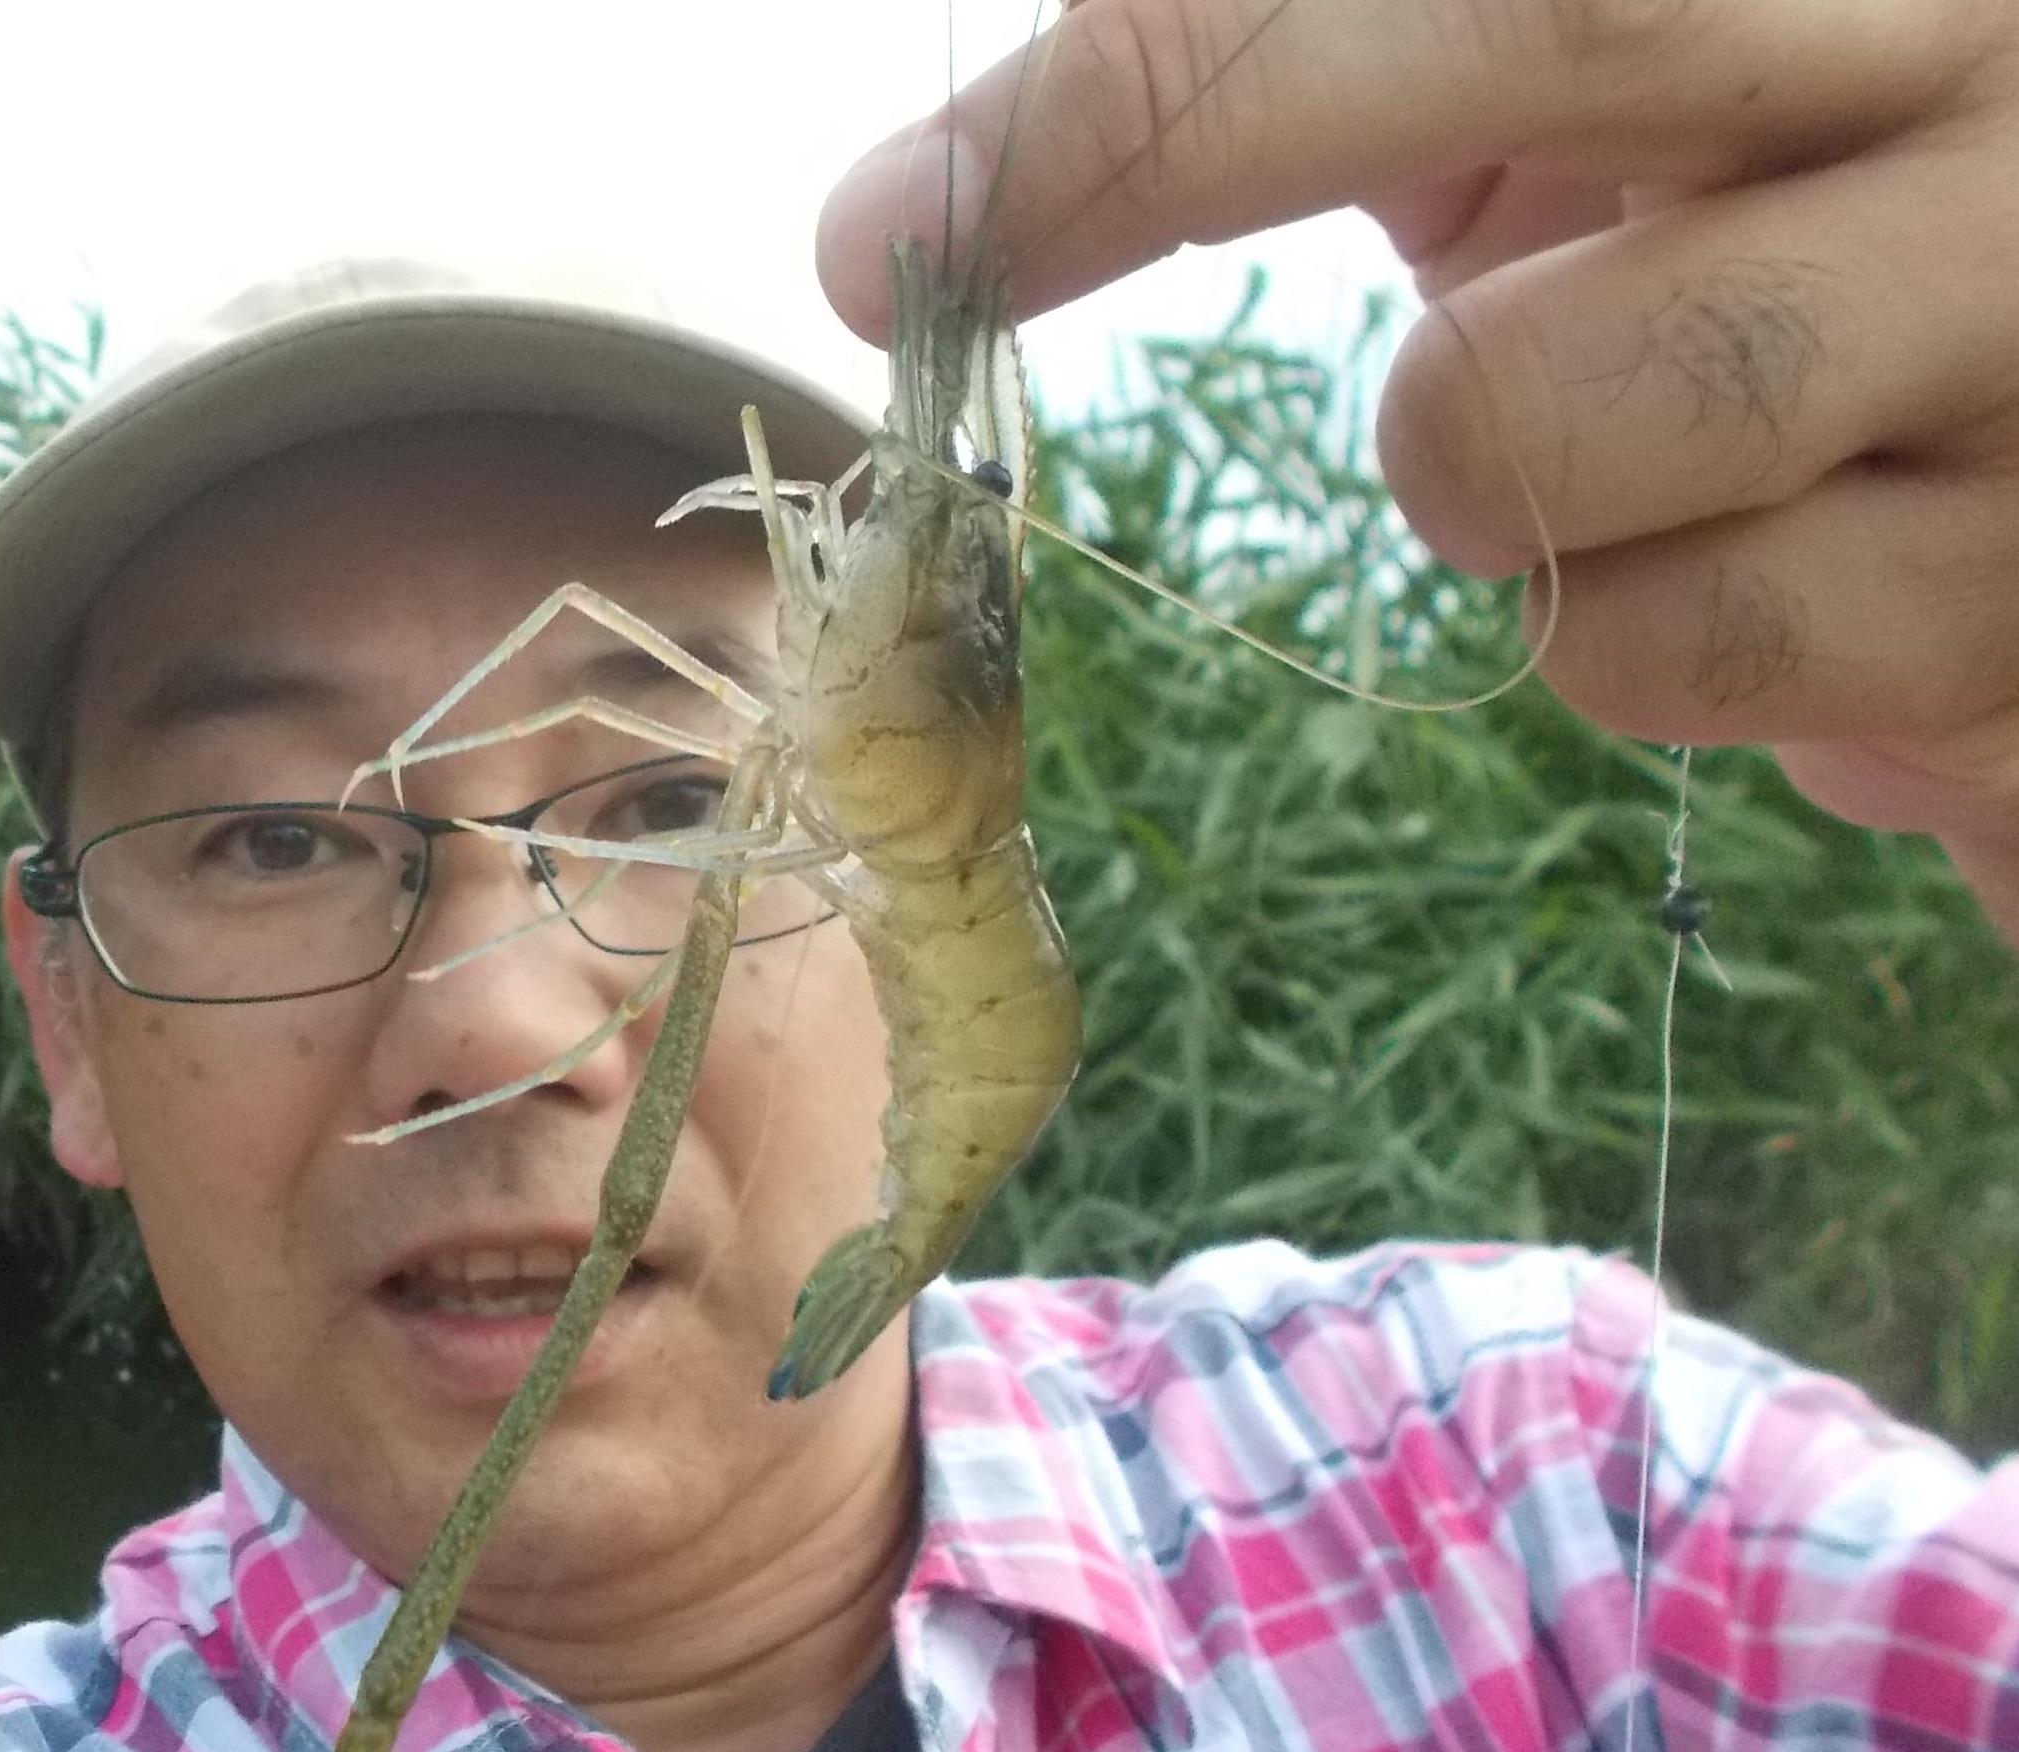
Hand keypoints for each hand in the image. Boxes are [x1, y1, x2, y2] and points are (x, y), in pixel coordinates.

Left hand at [818, 0, 2018, 941]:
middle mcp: (1989, 61)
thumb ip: (1362, 57)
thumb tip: (983, 154)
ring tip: (1576, 447)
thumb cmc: (1773, 261)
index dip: (1164, 66)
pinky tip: (1736, 570)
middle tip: (933, 256)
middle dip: (1181, 138)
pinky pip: (1650, 642)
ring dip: (1465, 468)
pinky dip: (1608, 639)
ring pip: (1534, 421)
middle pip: (1564, 17)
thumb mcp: (1580, 112)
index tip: (891, 223)